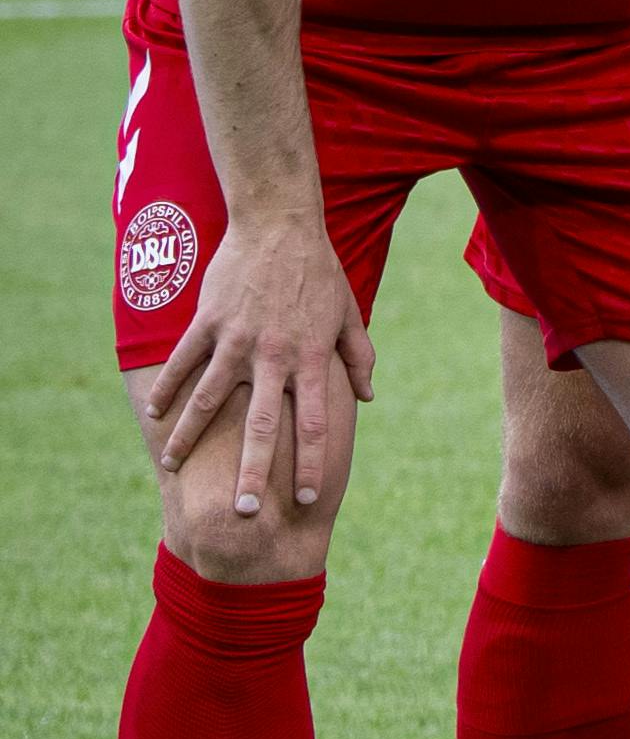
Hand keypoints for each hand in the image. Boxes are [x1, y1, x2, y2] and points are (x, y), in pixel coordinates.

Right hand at [147, 217, 374, 517]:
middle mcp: (273, 356)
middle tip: (241, 511)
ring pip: (209, 399)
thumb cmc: (319, 273)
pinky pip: (183, 363)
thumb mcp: (348, 315)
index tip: (305, 496)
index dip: (309, 462)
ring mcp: (237, 339)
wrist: (280, 226)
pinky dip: (166, 389)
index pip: (313, 423)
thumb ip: (357, 358)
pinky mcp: (208, 322)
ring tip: (173, 468)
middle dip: (252, 471)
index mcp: (310, 359)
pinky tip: (154, 415)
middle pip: (261, 425)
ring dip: (190, 437)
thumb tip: (366, 397)